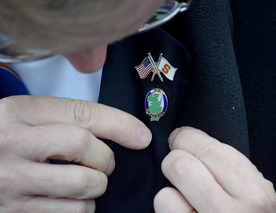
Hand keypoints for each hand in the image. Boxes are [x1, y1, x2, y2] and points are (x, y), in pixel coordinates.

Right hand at [0, 96, 150, 212]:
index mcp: (20, 112)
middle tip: (103, 164)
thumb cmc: (9, 141)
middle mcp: (12, 143)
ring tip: (85, 183)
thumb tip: (131, 132)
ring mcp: (11, 181)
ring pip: (82, 185)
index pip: (82, 113)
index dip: (120, 124)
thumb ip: (69, 120)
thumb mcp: (30, 119)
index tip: (141, 136)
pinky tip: (70, 200)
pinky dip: (82, 208)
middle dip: (105, 159)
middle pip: (83, 145)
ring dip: (96, 188)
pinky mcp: (15, 212)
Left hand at [154, 127, 275, 212]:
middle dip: (174, 158)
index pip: (207, 150)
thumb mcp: (260, 192)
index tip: (180, 137)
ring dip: (169, 192)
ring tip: (181, 194)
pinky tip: (183, 210)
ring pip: (164, 197)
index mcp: (254, 192)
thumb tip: (191, 140)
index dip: (186, 137)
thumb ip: (231, 167)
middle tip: (177, 161)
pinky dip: (169, 209)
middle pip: (180, 167)